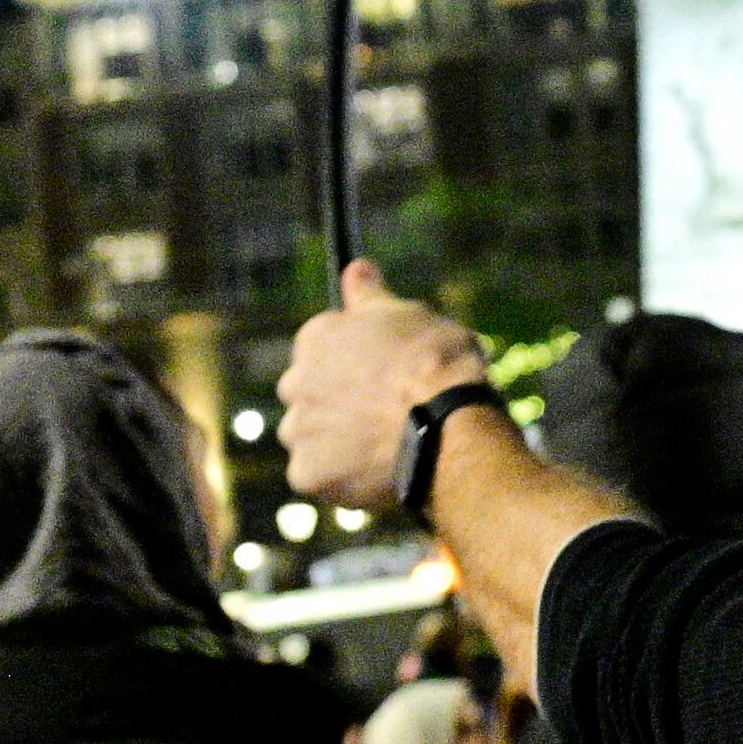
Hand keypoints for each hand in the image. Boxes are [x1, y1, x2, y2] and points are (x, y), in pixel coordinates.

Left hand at [280, 260, 489, 511]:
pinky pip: (317, 476)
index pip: (320, 348)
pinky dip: (340, 476)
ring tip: (382, 442)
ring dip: (335, 440)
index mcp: (316, 338)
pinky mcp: (306, 474)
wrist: (447, 427)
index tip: (381, 374)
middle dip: (335, 401)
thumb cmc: (437, 362)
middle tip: (380, 410)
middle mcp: (295, 381)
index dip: (353, 362)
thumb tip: (355, 267)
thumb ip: (370, 296)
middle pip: (308, 393)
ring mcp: (298, 431)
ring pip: (310, 436)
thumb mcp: (410, 315)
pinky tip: (375, 467)